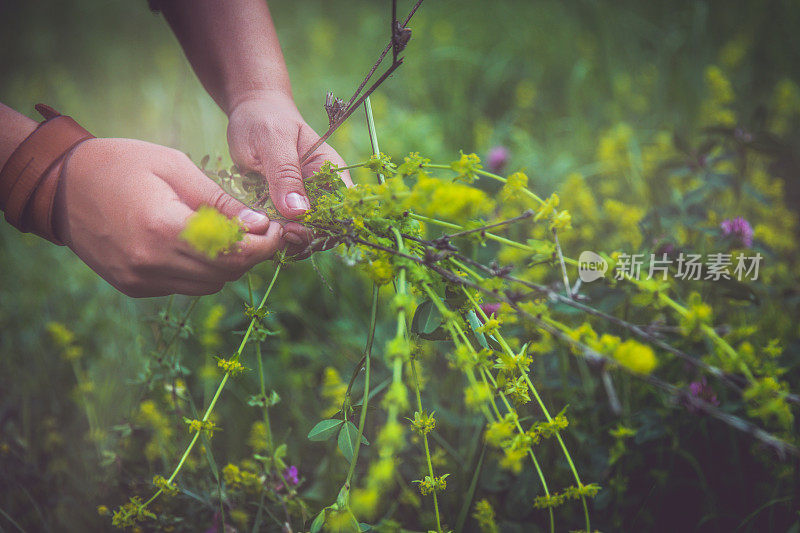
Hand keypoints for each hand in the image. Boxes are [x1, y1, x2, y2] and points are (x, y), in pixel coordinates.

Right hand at [54, 138, 284, 296]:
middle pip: (225, 273)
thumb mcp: (176, 168)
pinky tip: (196, 245)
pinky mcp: (133, 287)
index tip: (276, 230)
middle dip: (251, 254)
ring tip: (228, 235)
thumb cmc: (122, 164)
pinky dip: (200, 270)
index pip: (233, 254)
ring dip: (227, 264)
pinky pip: (183, 287)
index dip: (264, 246)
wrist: (60, 185)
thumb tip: (260, 225)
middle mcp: (151, 262)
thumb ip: (220, 201)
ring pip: (208, 286)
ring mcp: (139, 280)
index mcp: (164, 228)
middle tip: (258, 229)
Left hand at [226, 92, 352, 244]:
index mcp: (331, 172)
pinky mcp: (286, 208)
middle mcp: (322, 190)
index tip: (293, 228)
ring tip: (267, 232)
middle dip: (304, 238)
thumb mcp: (273, 140)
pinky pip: (288, 230)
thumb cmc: (265, 119)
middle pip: (325, 228)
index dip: (325, 226)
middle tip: (277, 233)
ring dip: (289, 241)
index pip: (342, 209)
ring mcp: (305, 201)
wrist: (250, 112)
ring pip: (306, 234)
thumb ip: (285, 174)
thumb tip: (299, 212)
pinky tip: (262, 229)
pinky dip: (276, 236)